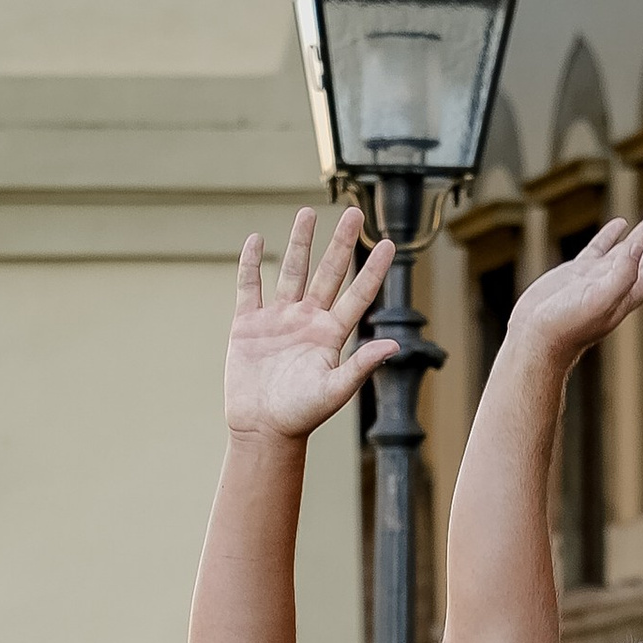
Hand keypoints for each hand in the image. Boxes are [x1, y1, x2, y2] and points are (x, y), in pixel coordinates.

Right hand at [225, 208, 398, 445]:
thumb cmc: (301, 416)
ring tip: (306, 213)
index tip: (389, 243)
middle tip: (352, 213)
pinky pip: (249, 287)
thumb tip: (394, 345)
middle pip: (328, 273)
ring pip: (290, 272)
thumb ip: (361, 366)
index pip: (358, 294)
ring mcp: (278, 319)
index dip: (374, 269)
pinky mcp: (248, 324)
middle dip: (340, 243)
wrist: (262, 429)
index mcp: (332, 335)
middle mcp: (308, 321)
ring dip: (298, 243)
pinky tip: (255, 240)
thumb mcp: (335, 391)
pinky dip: (250, 264)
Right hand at [503, 199, 642, 369]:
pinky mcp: (578, 274)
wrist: (535, 340)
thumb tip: (637, 246)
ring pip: (632, 247)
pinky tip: (620, 224)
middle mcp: (621, 283)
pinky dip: (612, 235)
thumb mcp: (597, 299)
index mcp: (631, 291)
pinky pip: (601, 249)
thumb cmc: (565, 326)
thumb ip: (621, 274)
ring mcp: (599, 278)